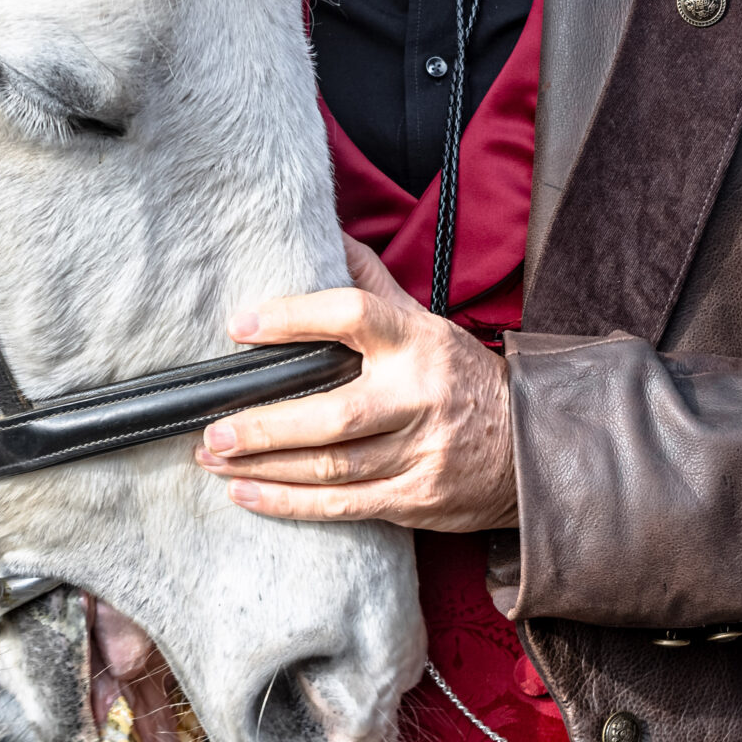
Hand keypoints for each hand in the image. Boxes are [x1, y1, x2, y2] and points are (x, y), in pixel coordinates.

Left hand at [197, 234, 516, 530]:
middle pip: (334, 414)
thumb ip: (372, 284)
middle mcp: (418, 396)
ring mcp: (418, 452)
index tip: (240, 326)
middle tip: (211, 426)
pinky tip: (246, 494)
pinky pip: (343, 504)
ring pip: (331, 465)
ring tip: (211, 457)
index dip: (294, 317)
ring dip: (264, 465)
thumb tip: (326, 237)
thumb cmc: (460, 376)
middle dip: (266, 425)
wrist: (531, 446)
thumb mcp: (426, 322)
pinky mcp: (414, 499)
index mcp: (417, 341)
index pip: (352, 315)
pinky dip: (289, 503)